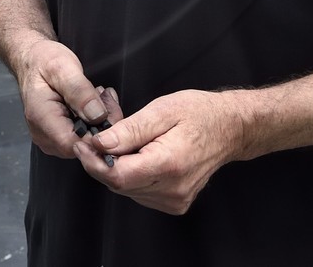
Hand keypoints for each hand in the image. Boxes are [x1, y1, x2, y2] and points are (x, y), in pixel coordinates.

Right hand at [13, 39, 122, 158]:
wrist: (32, 60)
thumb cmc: (43, 60)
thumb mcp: (62, 67)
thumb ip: (79, 91)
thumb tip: (97, 116)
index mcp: (41, 119)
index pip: (75, 144)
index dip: (99, 134)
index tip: (110, 109)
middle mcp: (44, 136)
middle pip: (84, 146)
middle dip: (103, 125)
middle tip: (106, 96)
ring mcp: (51, 139)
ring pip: (87, 143)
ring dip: (101, 122)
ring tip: (100, 96)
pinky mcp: (59, 137)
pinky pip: (83, 138)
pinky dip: (94, 122)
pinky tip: (96, 104)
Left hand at [71, 89, 246, 215]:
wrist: (230, 128)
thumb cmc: (199, 114)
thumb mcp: (162, 110)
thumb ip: (129, 130)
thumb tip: (99, 143)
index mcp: (168, 164)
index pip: (117, 175)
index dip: (93, 161)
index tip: (83, 143)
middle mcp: (172, 188)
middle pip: (119, 183)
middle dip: (100, 159)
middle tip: (96, 133)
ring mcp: (174, 199)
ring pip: (126, 188)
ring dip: (114, 164)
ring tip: (116, 137)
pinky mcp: (174, 202)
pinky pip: (139, 191)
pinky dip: (129, 172)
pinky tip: (132, 151)